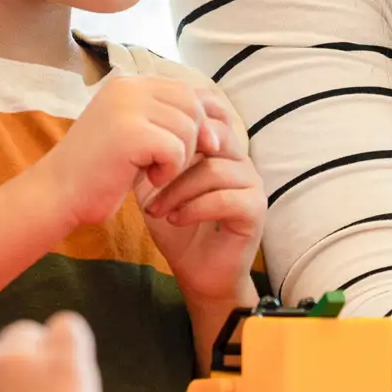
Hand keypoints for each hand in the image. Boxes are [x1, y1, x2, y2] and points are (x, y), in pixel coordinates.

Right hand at [38, 73, 220, 231]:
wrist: (58, 194)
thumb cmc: (102, 169)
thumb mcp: (139, 133)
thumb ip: (170, 117)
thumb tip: (224, 115)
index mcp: (129, 82)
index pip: (188, 88)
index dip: (208, 116)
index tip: (211, 143)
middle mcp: (128, 86)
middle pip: (192, 105)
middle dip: (196, 138)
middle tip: (178, 164)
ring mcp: (126, 106)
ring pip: (187, 127)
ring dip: (181, 157)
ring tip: (155, 172)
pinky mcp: (129, 132)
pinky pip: (176, 149)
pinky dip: (170, 170)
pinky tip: (149, 179)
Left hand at [140, 91, 265, 303]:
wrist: (198, 273)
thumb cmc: (179, 227)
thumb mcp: (159, 187)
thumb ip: (156, 158)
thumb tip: (136, 130)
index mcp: (222, 151)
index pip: (211, 118)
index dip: (182, 127)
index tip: (148, 145)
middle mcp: (242, 162)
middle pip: (213, 138)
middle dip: (174, 158)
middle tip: (147, 176)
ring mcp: (252, 185)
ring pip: (214, 170)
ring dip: (177, 190)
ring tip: (154, 209)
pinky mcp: (255, 210)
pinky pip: (224, 199)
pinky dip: (194, 208)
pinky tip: (174, 219)